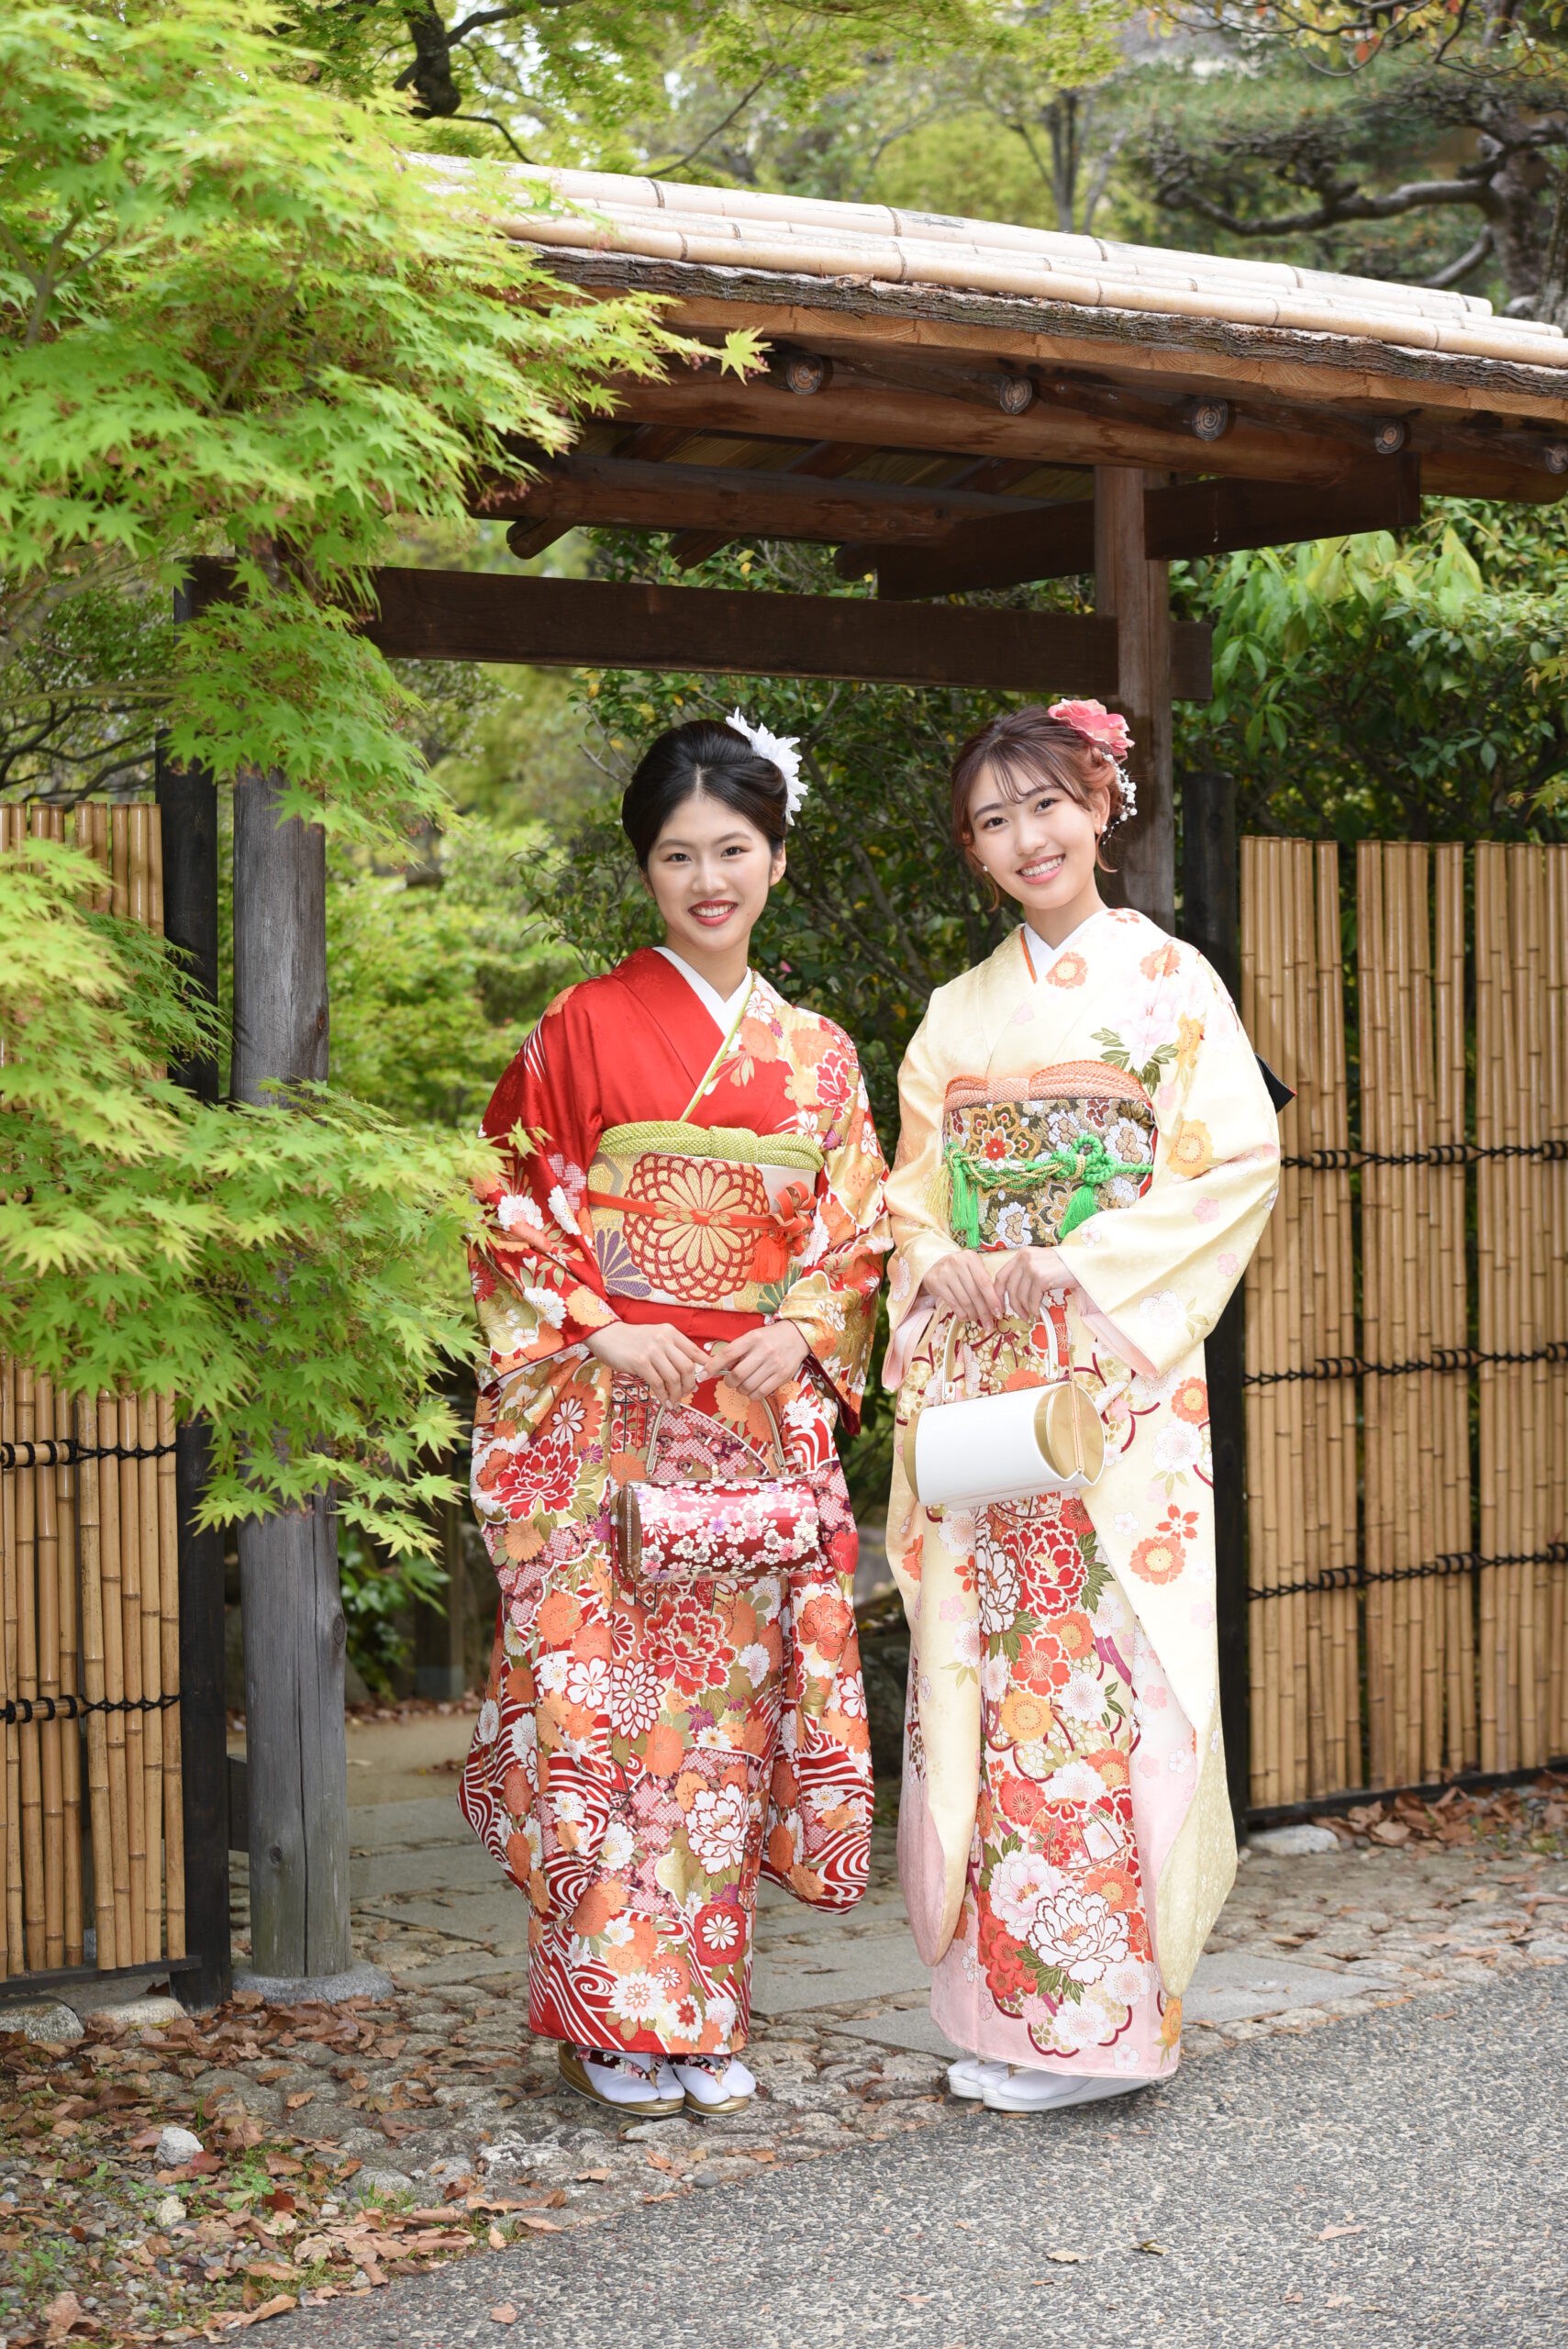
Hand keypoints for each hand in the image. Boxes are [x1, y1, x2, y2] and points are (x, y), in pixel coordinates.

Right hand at [585, 1320, 710, 1404]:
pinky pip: (658, 1384)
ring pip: (674, 1378)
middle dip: (690, 1385)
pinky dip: (663, 1396)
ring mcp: (652, 1351)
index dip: (705, 1368)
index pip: (696, 1352)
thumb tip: (691, 1373)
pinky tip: (664, 1401)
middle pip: (688, 1368)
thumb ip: (672, 1351)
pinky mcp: (640, 1362)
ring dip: (677, 1394)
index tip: (705, 1380)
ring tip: (675, 1400)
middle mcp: (664, 1339)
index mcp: (671, 1332)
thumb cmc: (632, 1340)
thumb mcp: (656, 1337)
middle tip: (686, 1393)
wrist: (606, 1335)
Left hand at [706, 1320, 810, 1398]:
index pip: (728, 1353)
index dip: (712, 1366)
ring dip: (740, 1389)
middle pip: (737, 1374)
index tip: (703, 1375)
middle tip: (731, 1381)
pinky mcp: (783, 1375)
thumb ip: (737, 1350)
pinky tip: (753, 1389)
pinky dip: (753, 1394)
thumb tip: (718, 1368)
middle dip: (729, 1382)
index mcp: (752, 1338)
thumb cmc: (770, 1337)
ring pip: (748, 1386)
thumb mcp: (752, 1337)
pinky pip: (761, 1392)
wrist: (798, 1336)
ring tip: (743, 1384)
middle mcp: (763, 1351)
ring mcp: (774, 1364)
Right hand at [920, 1251, 1002, 1331]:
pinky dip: (961, 1313)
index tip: (998, 1313)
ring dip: (973, 1314)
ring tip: (977, 1319)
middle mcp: (957, 1262)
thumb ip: (984, 1282)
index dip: (992, 1300)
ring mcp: (945, 1273)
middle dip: (984, 1311)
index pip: (984, 1282)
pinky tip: (966, 1317)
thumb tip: (997, 1306)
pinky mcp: (936, 1283)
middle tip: (989, 1323)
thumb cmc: (960, 1270)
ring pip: (964, 1300)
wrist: (935, 1266)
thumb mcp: (972, 1269)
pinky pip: (953, 1303)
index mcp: (970, 1258)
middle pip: (975, 1293)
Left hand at [992, 1246, 1068, 1321]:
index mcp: (1022, 1254)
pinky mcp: (1042, 1278)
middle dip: (1012, 1305)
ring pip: (1021, 1296)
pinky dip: (1034, 1310)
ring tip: (1030, 1316)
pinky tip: (1038, 1313)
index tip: (999, 1306)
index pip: (1001, 1275)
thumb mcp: (1040, 1263)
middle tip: (1019, 1316)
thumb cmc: (1064, 1267)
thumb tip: (1013, 1295)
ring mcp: (1033, 1267)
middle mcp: (1025, 1258)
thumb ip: (1025, 1273)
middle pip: (1010, 1288)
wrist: (1084, 1265)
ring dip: (1024, 1310)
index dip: (997, 1293)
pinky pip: (1032, 1300)